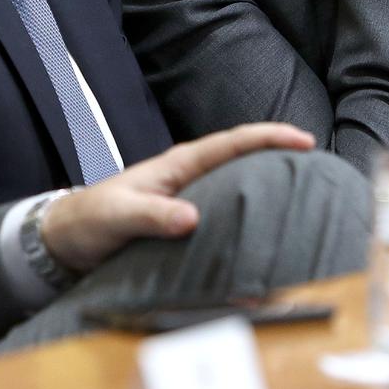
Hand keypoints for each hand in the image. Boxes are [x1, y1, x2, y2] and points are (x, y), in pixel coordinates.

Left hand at [40, 122, 315, 272]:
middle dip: (281, 163)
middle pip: (244, 165)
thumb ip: (151, 215)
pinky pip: (226, 226)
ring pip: (240, 195)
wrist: (67, 241)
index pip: (229, 143)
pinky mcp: (187, 231)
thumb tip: (192, 218)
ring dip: (270, 200)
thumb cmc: (90, 219)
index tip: (303, 139)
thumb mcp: (118, 216)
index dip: (267, 137)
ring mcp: (190, 204)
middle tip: (321, 174)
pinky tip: (266, 251)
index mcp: (177, 166)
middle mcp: (189, 182)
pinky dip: (248, 233)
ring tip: (308, 212)